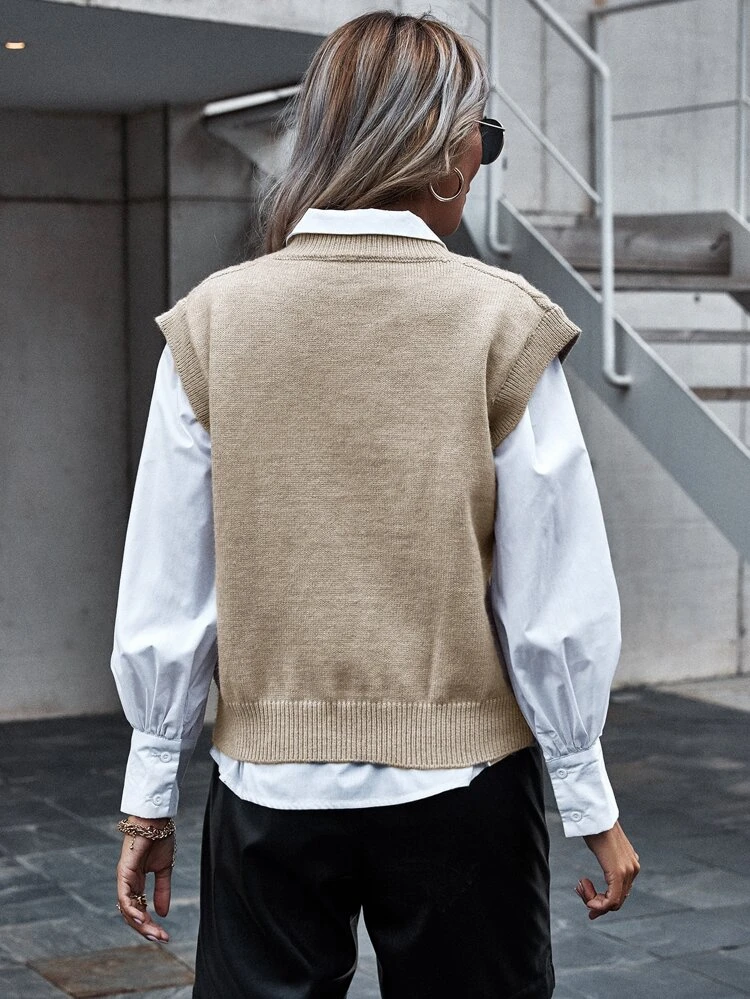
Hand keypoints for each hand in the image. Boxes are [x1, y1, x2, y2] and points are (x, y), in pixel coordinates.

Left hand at [116, 816, 174, 941]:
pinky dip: (131, 909)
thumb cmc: (160, 838)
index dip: (150, 924)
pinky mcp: (123, 873)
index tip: (164, 936)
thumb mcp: (165, 869)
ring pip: (128, 909)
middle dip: (147, 928)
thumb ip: (162, 890)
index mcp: (137, 882)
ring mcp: (124, 879)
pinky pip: (125, 896)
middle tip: (162, 939)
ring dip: (141, 923)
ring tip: (154, 934)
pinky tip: (142, 919)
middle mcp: (127, 883)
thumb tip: (163, 913)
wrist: (156, 820)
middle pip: (132, 914)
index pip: (140, 910)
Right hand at [576, 820, 639, 919]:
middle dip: (597, 902)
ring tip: (581, 887)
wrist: (596, 816)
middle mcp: (633, 870)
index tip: (588, 900)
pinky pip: (612, 900)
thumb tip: (606, 863)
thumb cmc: (597, 828)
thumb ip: (611, 859)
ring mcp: (628, 872)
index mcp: (631, 864)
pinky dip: (597, 902)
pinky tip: (585, 891)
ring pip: (614, 903)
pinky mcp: (619, 873)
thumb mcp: (606, 848)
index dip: (603, 901)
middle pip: (618, 900)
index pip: (621, 893)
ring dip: (595, 901)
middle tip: (581, 893)